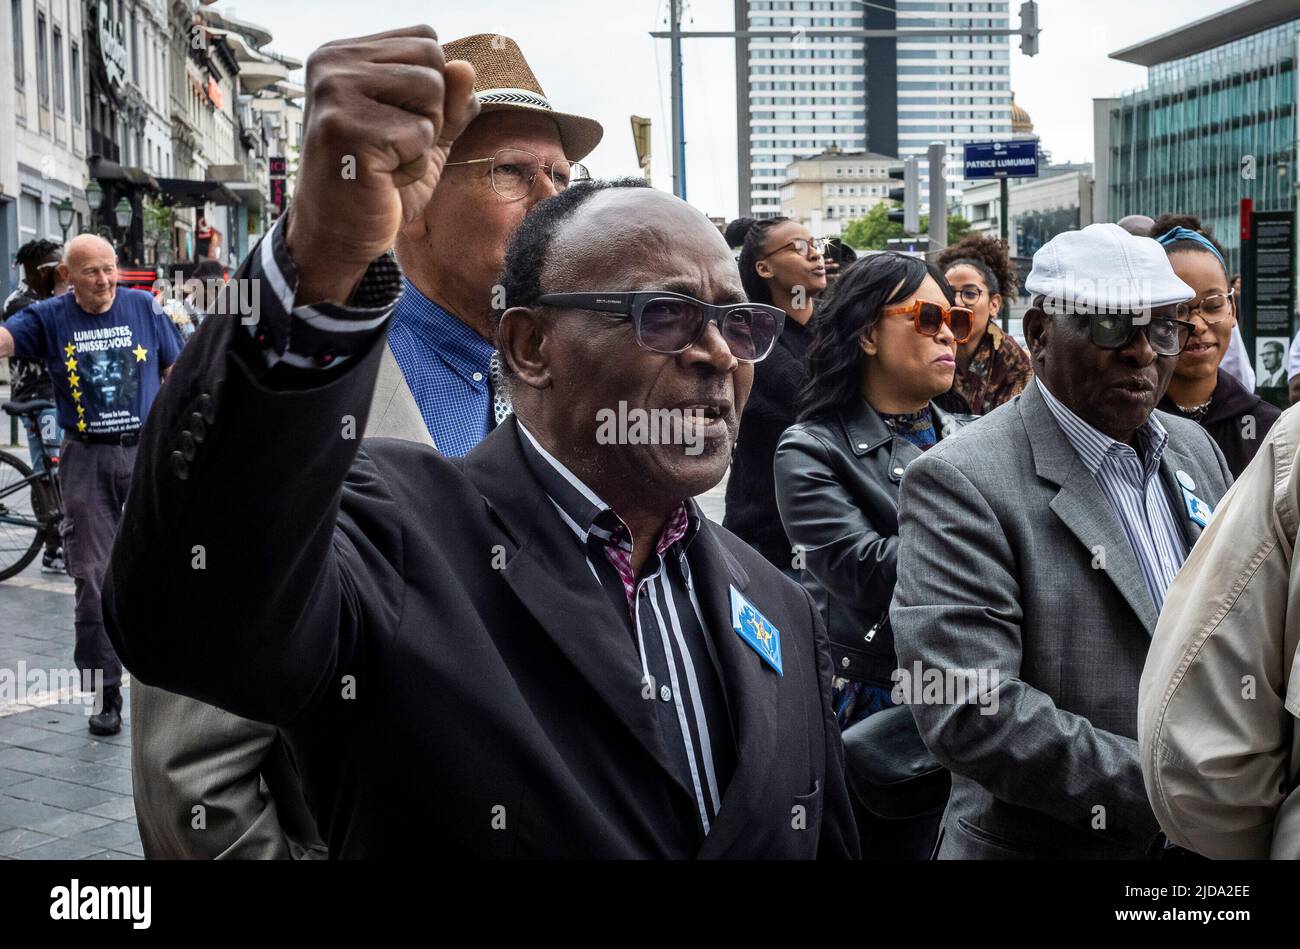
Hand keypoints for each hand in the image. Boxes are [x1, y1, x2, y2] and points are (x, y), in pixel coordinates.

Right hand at [287, 26, 478, 304]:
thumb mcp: (426, 134)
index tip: (397, 124)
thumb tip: (466, 68)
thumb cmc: (380, 183)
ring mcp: (335, 93)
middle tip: (394, 146)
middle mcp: (332, 64)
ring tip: (389, 161)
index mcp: (343, 54)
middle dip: (432, 112)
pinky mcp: (347, 129)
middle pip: (432, 61)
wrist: (341, 235)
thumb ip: (449, 100)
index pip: (425, 38)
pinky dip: (413, 166)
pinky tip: (383, 179)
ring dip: (424, 139)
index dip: (433, 89)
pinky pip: (421, 133)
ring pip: (431, 93)